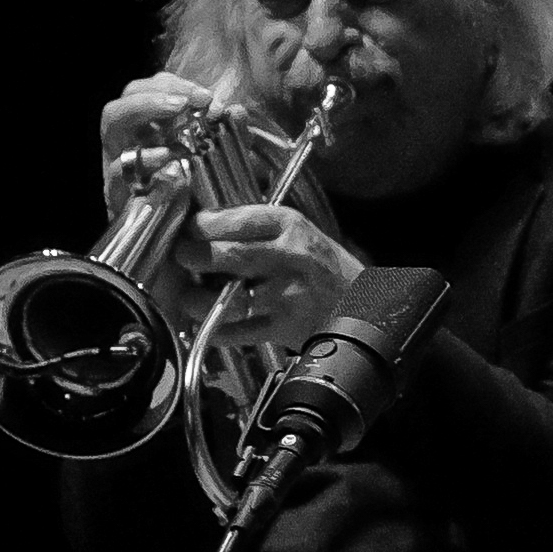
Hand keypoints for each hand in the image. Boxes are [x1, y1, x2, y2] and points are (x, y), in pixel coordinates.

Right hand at [95, 75, 226, 307]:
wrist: (186, 282)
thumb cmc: (201, 228)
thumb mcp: (222, 180)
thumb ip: (230, 145)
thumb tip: (236, 110)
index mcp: (151, 142)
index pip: (149, 95)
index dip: (173, 86)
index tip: (207, 97)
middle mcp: (129, 154)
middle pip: (125, 100)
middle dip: (156, 91)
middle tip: (190, 102)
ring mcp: (120, 177)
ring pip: (112, 125)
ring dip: (145, 110)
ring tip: (179, 115)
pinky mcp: (117, 204)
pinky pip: (119, 174)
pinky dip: (146, 161)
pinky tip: (172, 162)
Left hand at [186, 196, 373, 358]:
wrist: (370, 305)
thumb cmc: (329, 268)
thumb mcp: (300, 231)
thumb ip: (256, 227)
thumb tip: (204, 225)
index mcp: (291, 226)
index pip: (235, 220)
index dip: (199, 225)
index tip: (187, 230)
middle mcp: (291, 257)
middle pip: (227, 254)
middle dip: (192, 256)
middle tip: (182, 258)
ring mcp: (288, 295)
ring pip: (229, 298)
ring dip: (198, 299)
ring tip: (190, 297)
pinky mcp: (286, 327)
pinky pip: (239, 331)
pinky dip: (216, 329)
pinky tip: (209, 323)